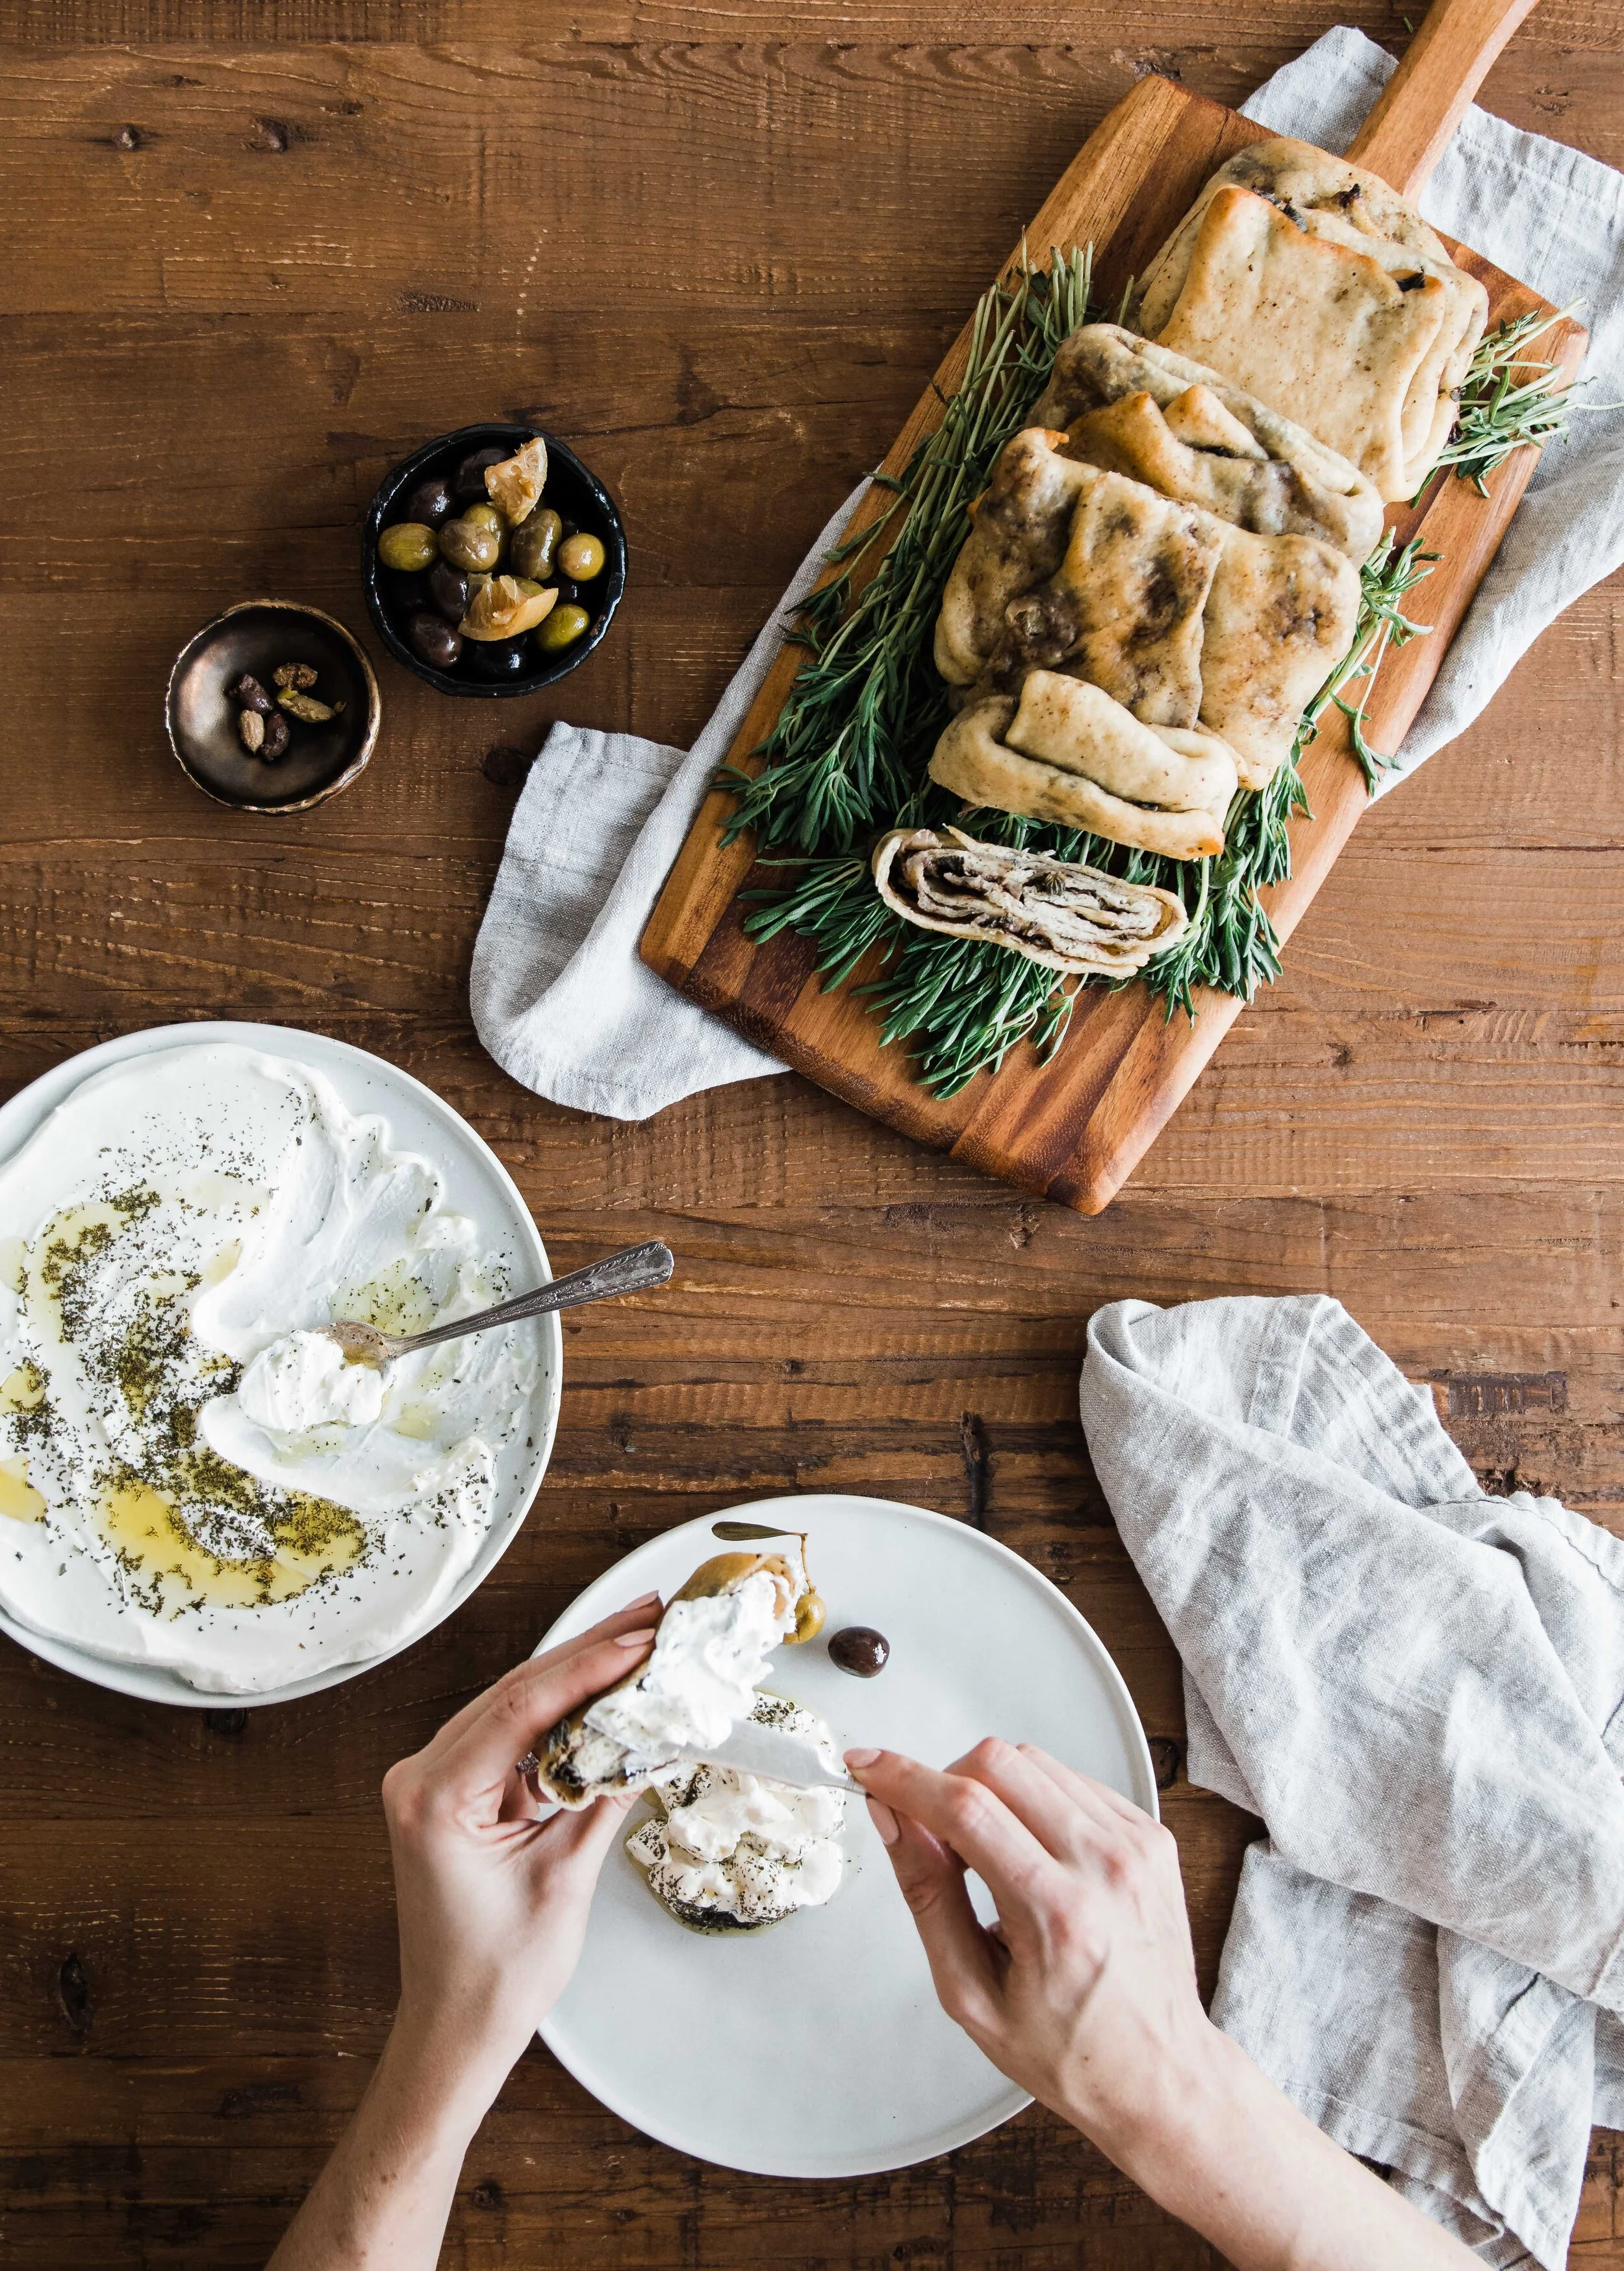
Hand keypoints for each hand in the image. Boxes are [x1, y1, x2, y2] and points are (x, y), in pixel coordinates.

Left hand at [380, 1596, 659, 2126]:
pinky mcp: (454, 1793)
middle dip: (588, 1651)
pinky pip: (511, 1734)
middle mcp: (421, 1776)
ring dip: (577, 1673)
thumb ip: (603, 1796)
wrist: (456, 2027)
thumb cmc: (497, 1974)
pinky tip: (604, 1688)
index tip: (642, 1638)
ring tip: (637, 1636)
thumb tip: (649, 1735)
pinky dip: (560, 1712)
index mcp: (433, 1796)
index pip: (522, 1706)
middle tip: (649, 1614)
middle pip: (516, 1692)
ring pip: (514, 1704)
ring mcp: (433, 1781)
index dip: (589, 1666)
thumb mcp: (564, 1878)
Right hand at [845, 1738, 1214, 2163]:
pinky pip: (1074, 1781)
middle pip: (999, 1765)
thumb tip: (893, 1818)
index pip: (965, 1808)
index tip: (868, 1767)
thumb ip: (928, 1896)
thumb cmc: (1068, 2051)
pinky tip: (1032, 1853)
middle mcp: (1104, 1867)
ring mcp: (1135, 1846)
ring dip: (992, 1789)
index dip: (903, 1777)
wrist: (1158, 2073)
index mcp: (1055, 1914)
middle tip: (935, 1837)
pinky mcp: (1152, 1836)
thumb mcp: (971, 1993)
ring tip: (989, 1857)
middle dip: (946, 1783)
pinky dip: (1036, 1800)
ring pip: (1035, 1762)